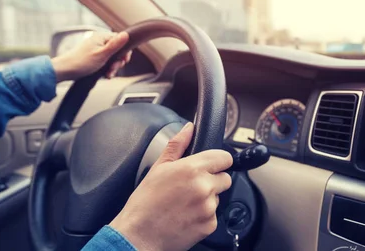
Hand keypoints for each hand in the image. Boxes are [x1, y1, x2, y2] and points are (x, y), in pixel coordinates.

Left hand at [51, 31, 131, 81]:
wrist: (65, 70)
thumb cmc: (81, 62)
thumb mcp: (102, 54)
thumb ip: (115, 45)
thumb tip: (126, 34)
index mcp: (101, 37)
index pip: (120, 40)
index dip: (124, 51)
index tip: (124, 60)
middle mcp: (99, 41)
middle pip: (117, 50)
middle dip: (117, 61)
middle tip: (113, 69)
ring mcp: (96, 49)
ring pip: (111, 57)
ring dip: (112, 67)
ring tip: (108, 74)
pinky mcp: (93, 57)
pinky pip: (105, 61)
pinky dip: (106, 68)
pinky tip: (104, 74)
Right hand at [110, 123, 232, 250]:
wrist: (138, 236)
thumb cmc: (145, 203)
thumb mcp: (158, 167)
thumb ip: (177, 144)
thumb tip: (189, 128)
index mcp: (192, 169)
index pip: (224, 158)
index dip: (218, 160)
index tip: (212, 165)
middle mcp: (204, 187)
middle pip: (225, 178)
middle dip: (213, 180)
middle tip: (192, 186)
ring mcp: (208, 207)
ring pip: (218, 197)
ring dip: (207, 199)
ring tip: (184, 203)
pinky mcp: (209, 225)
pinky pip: (213, 215)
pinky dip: (203, 216)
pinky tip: (186, 216)